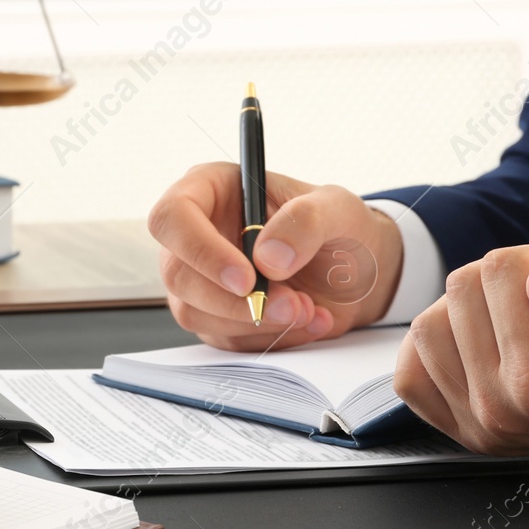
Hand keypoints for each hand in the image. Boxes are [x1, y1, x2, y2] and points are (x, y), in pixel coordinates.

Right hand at [148, 163, 404, 350]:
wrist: (356, 273)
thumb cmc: (339, 227)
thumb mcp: (338, 209)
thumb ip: (305, 222)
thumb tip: (267, 257)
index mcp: (211, 189)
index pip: (172, 216)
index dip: (200, 250)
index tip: (246, 279)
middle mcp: (196, 233)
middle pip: (177, 274)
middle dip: (234, 301)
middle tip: (291, 303)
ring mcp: (200, 278)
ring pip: (195, 313)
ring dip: (256, 322)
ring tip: (309, 308)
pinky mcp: (215, 317)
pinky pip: (225, 339)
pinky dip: (270, 337)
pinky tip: (308, 319)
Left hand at [394, 244, 528, 467]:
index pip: (501, 269)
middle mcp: (502, 408)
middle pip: (461, 289)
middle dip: (510, 279)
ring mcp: (479, 423)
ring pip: (430, 323)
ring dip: (473, 310)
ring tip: (528, 322)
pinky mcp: (464, 427)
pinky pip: (412, 371)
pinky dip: (440, 347)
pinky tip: (484, 345)